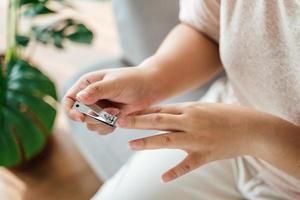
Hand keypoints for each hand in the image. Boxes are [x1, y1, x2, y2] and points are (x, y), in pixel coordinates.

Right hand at [63, 67, 159, 134]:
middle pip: (79, 116)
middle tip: (112, 112)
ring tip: (118, 113)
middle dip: (94, 118)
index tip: (80, 117)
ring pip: (90, 125)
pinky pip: (101, 129)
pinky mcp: (107, 117)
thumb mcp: (115, 83)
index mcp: (87, 84)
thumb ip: (97, 90)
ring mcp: (98, 108)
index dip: (70, 111)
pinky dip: (109, 127)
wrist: (150, 87)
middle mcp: (90, 97)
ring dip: (103, 123)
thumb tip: (79, 98)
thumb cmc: (132, 80)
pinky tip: (119, 119)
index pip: (69, 100)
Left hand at [117, 102, 259, 181]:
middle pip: (159, 121)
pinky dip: (174, 172)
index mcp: (190, 109)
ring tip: (131, 145)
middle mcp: (191, 122)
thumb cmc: (228, 115)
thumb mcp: (204, 107)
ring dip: (148, 142)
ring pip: (168, 140)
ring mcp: (197, 139)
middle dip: (138, 121)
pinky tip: (163, 178)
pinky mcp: (205, 155)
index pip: (161, 109)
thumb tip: (164, 112)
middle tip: (120, 122)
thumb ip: (184, 111)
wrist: (252, 129)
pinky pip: (187, 165)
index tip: (127, 110)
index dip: (143, 110)